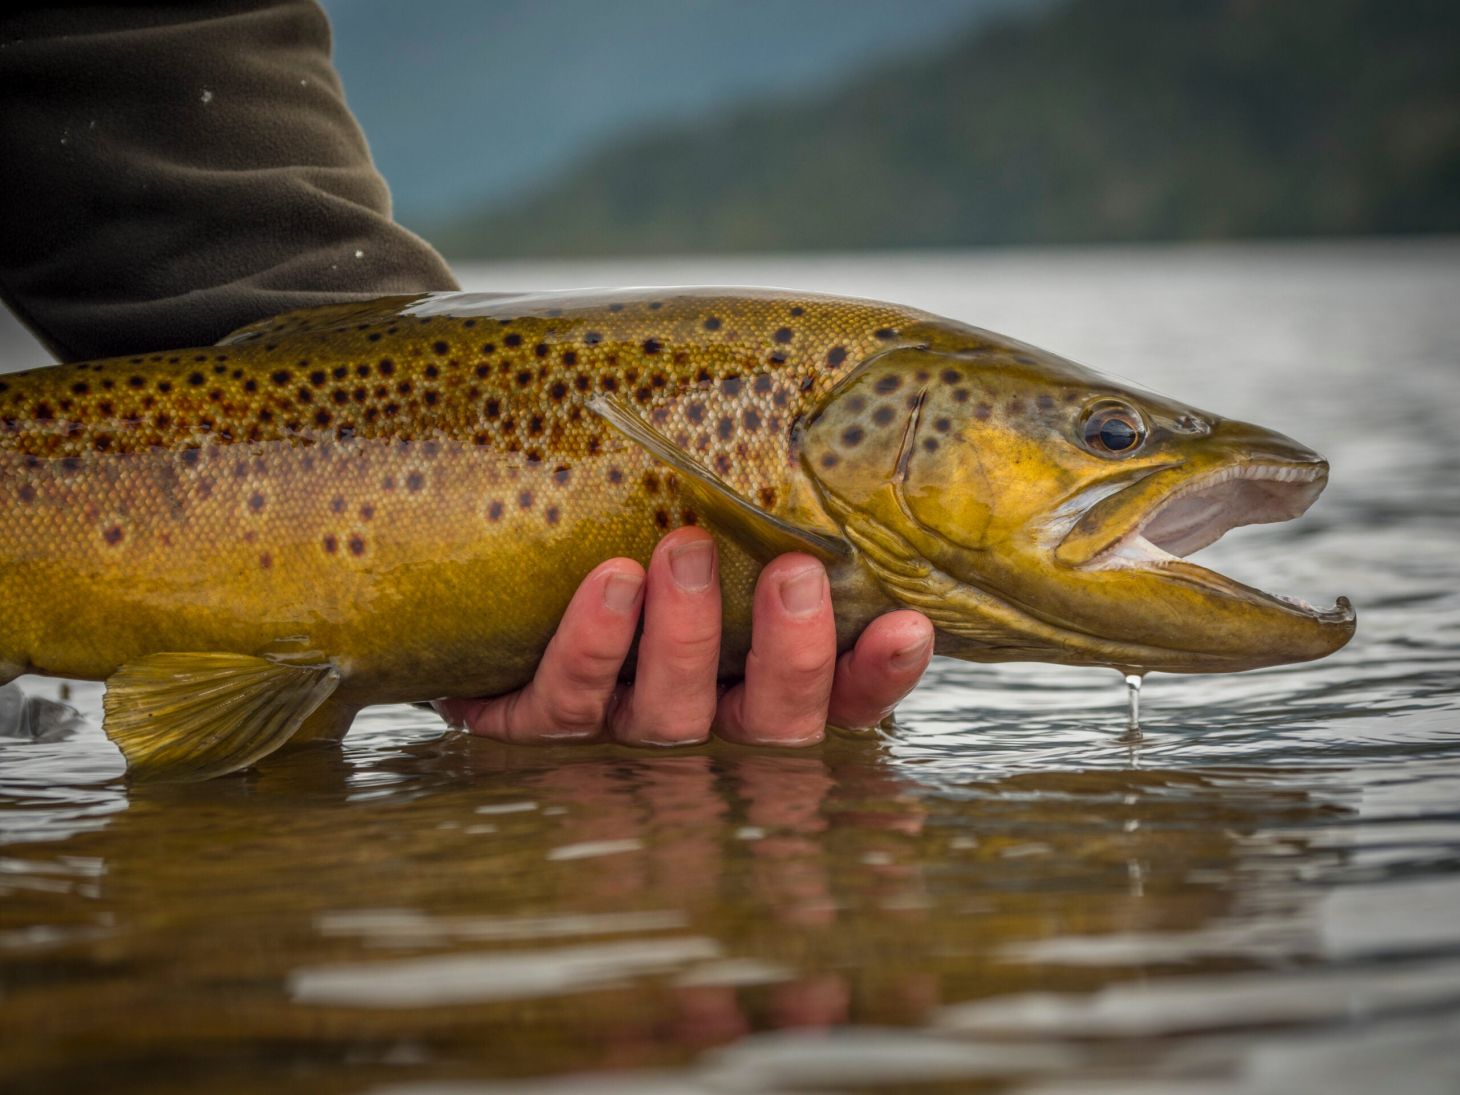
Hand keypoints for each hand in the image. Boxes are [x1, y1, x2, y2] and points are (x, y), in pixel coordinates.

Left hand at [435, 527, 933, 745]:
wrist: (490, 582)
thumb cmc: (627, 541)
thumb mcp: (709, 534)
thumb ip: (763, 516)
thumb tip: (834, 439)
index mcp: (757, 689)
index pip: (840, 701)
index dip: (876, 677)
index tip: (908, 623)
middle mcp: (702, 724)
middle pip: (767, 728)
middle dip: (788, 655)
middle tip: (793, 571)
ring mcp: (618, 733)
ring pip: (669, 719)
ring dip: (686, 639)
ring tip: (683, 550)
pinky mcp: (534, 725)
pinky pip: (565, 705)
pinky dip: (592, 646)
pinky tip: (612, 583)